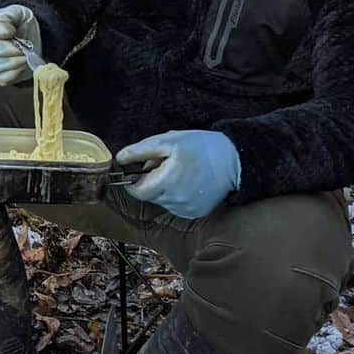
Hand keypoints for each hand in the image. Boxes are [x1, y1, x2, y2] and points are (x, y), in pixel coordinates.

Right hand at [0, 4, 41, 86]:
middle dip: (7, 49)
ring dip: (12, 62)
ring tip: (25, 56)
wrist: (30, 41)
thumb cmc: (21, 25)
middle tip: (22, 47)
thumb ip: (10, 15)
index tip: (12, 31)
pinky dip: (13, 73)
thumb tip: (6, 29)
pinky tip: (22, 65)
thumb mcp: (18, 12)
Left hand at [116, 130, 240, 218]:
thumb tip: (120, 159)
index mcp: (167, 182)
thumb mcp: (168, 141)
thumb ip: (141, 151)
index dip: (133, 180)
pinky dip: (176, 195)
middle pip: (149, 195)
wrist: (234, 160)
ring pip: (162, 201)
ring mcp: (186, 209)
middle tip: (164, 164)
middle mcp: (175, 201)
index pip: (137, 191)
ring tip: (179, 171)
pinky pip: (176, 206)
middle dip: (150, 180)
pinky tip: (188, 182)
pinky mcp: (195, 213)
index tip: (138, 169)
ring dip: (164, 188)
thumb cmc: (201, 147)